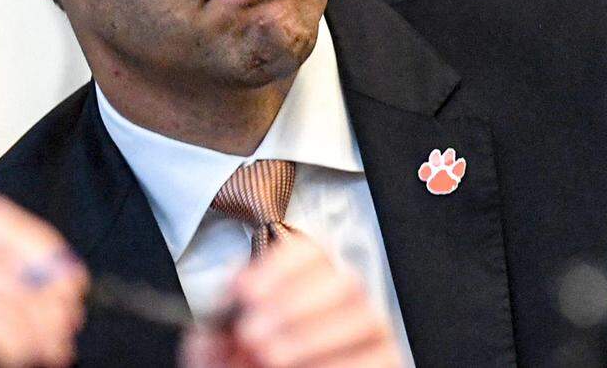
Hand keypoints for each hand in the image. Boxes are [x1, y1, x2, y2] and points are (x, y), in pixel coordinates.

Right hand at [0, 194, 87, 367]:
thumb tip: (57, 274)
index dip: (38, 242)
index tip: (67, 274)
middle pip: (3, 241)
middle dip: (47, 276)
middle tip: (70, 314)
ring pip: (8, 289)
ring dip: (43, 323)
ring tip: (52, 349)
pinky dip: (23, 344)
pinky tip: (22, 360)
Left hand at [181, 234, 402, 367]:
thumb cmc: (247, 366)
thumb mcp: (221, 347)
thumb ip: (217, 322)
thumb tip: (226, 298)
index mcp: (310, 280)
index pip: (312, 250)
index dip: (281, 267)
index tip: (245, 291)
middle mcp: (349, 299)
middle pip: (344, 280)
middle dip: (294, 305)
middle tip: (252, 334)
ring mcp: (374, 331)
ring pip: (365, 317)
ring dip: (313, 337)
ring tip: (270, 358)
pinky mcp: (389, 361)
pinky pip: (377, 358)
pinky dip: (336, 365)